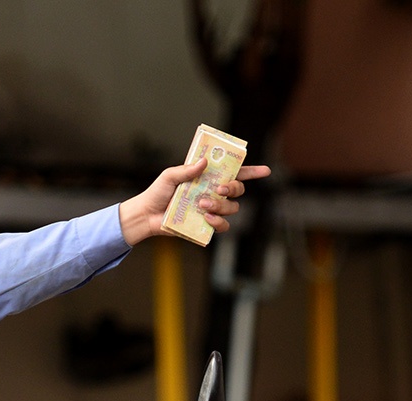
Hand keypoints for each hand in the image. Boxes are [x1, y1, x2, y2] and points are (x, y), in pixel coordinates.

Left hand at [118, 160, 271, 245]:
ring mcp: (211, 210)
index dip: (251, 171)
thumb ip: (186, 169)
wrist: (146, 215)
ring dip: (221, 206)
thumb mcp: (170, 176)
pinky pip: (223, 226)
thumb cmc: (157, 193)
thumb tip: (204, 163)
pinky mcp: (206, 225)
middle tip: (219, 189)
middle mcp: (213, 193)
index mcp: (208, 178)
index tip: (266, 170)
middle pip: (238, 190)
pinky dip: (218, 222)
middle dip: (234, 188)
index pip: (235, 173)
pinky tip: (206, 219)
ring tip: (203, 205)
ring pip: (232, 208)